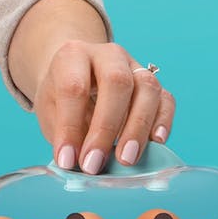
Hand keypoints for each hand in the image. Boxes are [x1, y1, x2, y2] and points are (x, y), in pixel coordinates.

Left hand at [34, 40, 174, 172]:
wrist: (79, 77)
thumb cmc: (62, 96)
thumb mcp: (50, 111)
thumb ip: (63, 133)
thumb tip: (76, 163)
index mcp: (74, 56)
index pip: (74, 87)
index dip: (70, 127)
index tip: (68, 160)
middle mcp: (109, 55)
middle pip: (116, 82)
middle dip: (106, 127)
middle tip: (96, 162)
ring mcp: (136, 67)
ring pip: (147, 88)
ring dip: (138, 127)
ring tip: (125, 159)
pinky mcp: (155, 84)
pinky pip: (166, 100)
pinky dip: (163, 122)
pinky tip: (156, 142)